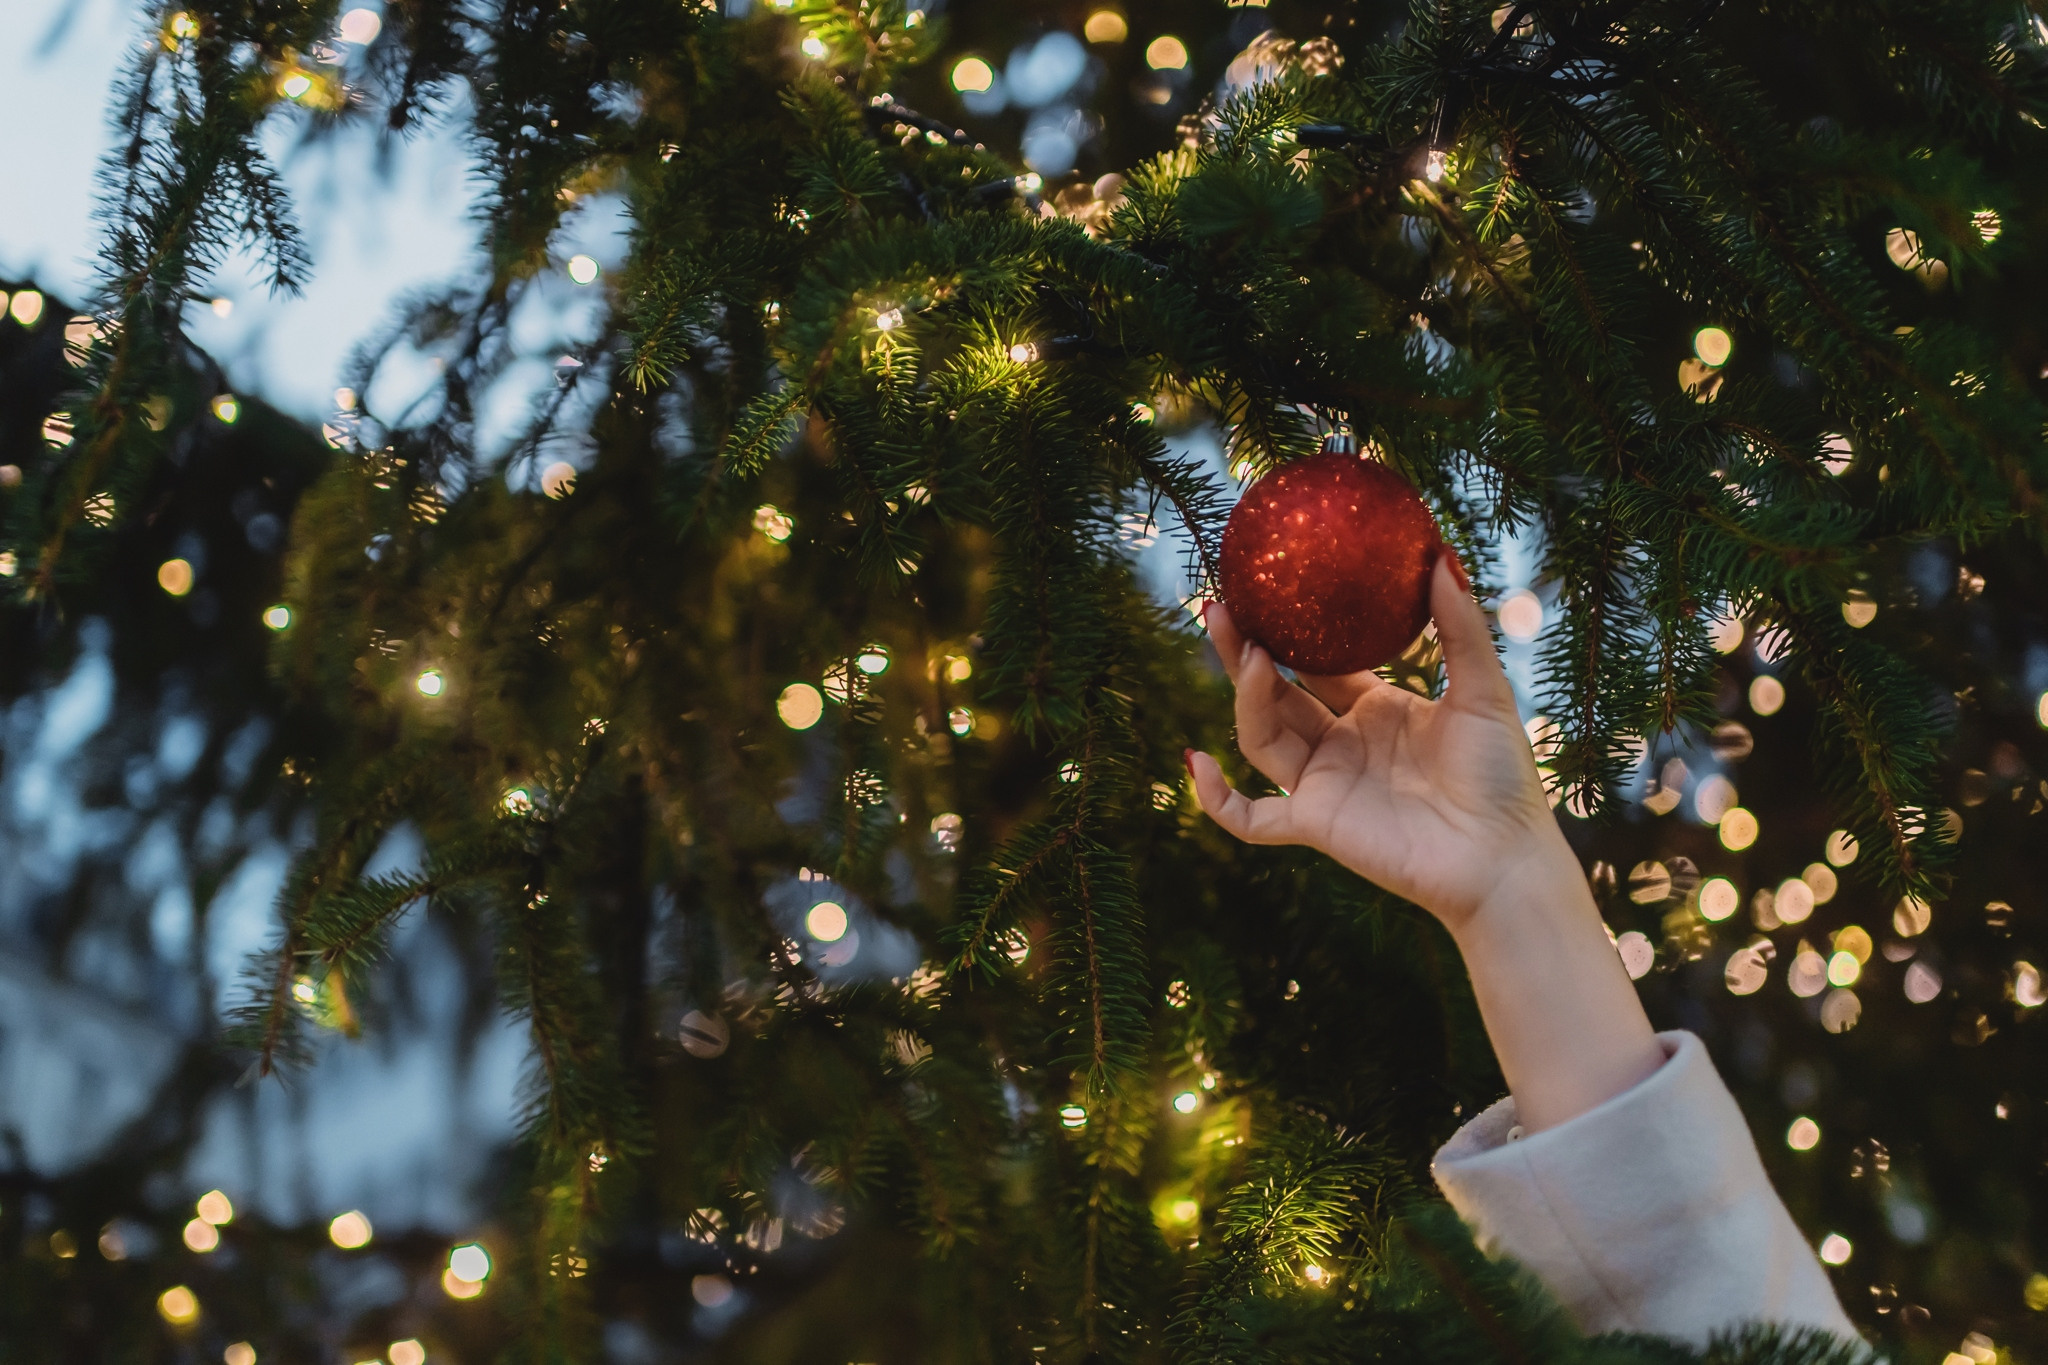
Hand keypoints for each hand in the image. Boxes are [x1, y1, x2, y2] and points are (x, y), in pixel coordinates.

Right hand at [1188, 548, 1662, 1131]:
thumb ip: (1460, 628)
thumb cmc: (1502, 779)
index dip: (1288, 628)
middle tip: (1220, 608)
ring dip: (1246, 697)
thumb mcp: (1484, 691)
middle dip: (1244, 651)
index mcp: (1376, 709)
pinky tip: (1197, 761)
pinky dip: (1217, 800)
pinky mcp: (1316, 825)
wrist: (1504, 859)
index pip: (1318, 662)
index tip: (1262, 589)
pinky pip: (1250, 819)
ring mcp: (1324, 785)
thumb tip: (1440, 557)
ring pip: (1261, 736)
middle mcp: (1341, 744)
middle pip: (1275, 692)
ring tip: (1250, 656)